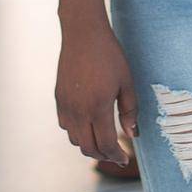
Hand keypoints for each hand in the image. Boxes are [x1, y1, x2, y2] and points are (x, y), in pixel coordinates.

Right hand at [56, 21, 138, 166]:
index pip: (106, 144)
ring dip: (89, 145)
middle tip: (116, 154)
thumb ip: (129, 110)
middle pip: (88, 147)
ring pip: (75, 139)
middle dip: (104, 155)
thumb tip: (132, 134)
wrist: (83, 33)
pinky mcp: (59, 98)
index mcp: (98, 108)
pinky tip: (88, 124)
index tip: (125, 158)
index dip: (116, 155)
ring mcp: (66, 105)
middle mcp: (79, 111)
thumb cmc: (109, 55)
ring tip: (103, 140)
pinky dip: (77, 132)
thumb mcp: (126, 81)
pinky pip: (65, 125)